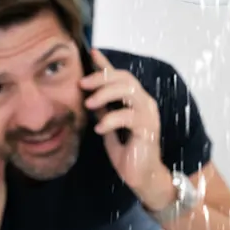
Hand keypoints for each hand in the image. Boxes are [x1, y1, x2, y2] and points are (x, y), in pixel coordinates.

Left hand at [80, 49, 174, 211]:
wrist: (142, 178)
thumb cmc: (128, 153)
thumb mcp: (110, 127)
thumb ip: (104, 111)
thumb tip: (90, 96)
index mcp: (136, 101)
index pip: (121, 76)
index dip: (106, 64)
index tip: (91, 52)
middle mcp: (144, 103)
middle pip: (124, 79)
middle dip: (101, 78)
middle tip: (82, 84)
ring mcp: (148, 115)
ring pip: (129, 92)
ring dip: (106, 94)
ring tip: (89, 104)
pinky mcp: (148, 129)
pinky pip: (128, 116)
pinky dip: (111, 119)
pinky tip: (99, 128)